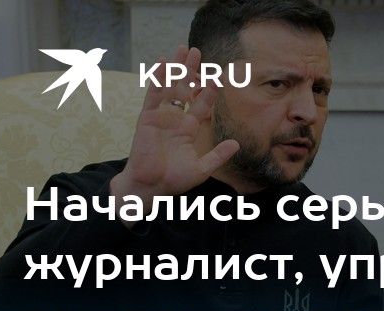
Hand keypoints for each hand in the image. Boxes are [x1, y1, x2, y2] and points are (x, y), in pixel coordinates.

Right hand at [111, 45, 238, 220]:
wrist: (151, 187)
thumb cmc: (174, 180)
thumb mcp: (202, 168)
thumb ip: (218, 155)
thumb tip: (236, 144)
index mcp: (189, 128)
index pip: (201, 104)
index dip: (209, 90)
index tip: (218, 76)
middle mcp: (175, 119)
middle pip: (185, 88)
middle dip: (191, 70)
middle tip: (197, 51)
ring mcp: (161, 116)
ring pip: (170, 86)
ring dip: (176, 68)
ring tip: (182, 49)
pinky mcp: (147, 118)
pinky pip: (154, 94)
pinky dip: (158, 78)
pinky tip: (163, 63)